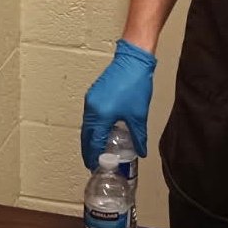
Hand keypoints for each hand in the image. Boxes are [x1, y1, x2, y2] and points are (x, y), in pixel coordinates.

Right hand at [81, 38, 156, 169]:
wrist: (132, 60)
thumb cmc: (135, 85)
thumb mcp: (138, 115)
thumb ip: (138, 136)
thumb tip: (141, 151)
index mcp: (100, 116)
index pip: (93, 142)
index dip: (94, 156)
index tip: (96, 167)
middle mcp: (91, 109)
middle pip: (85, 136)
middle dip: (88, 150)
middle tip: (93, 162)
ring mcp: (90, 100)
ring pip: (86, 126)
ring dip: (89, 139)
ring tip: (96, 150)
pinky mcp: (94, 94)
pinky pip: (89, 116)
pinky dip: (92, 127)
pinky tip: (101, 131)